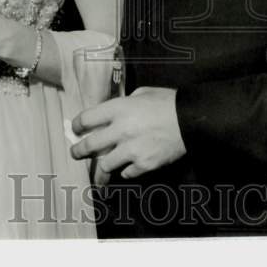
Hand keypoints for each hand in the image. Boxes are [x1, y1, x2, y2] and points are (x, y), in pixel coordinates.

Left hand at [70, 87, 185, 178]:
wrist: (191, 119)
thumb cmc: (168, 102)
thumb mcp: (142, 93)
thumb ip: (124, 103)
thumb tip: (112, 112)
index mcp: (119, 109)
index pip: (86, 119)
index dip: (77, 125)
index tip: (75, 129)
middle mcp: (121, 130)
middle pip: (89, 146)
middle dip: (78, 151)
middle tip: (75, 153)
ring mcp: (132, 149)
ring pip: (105, 164)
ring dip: (101, 167)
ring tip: (99, 171)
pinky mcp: (144, 164)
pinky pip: (126, 173)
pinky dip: (126, 170)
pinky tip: (127, 167)